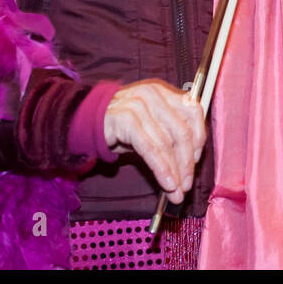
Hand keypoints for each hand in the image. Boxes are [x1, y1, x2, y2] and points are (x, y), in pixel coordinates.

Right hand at [103, 79, 206, 204]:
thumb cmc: (120, 126)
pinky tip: (167, 183)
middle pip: (182, 131)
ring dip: (175, 172)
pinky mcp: (125, 119)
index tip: (196, 161)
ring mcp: (139, 105)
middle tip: (187, 185)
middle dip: (188, 163)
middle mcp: (154, 94)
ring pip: (167, 143)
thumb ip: (170, 135)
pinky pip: (150, 149)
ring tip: (176, 191)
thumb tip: (190, 164)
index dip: (199, 138)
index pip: (193, 112)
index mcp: (164, 92)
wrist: (83, 121)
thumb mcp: (149, 125)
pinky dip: (161, 169)